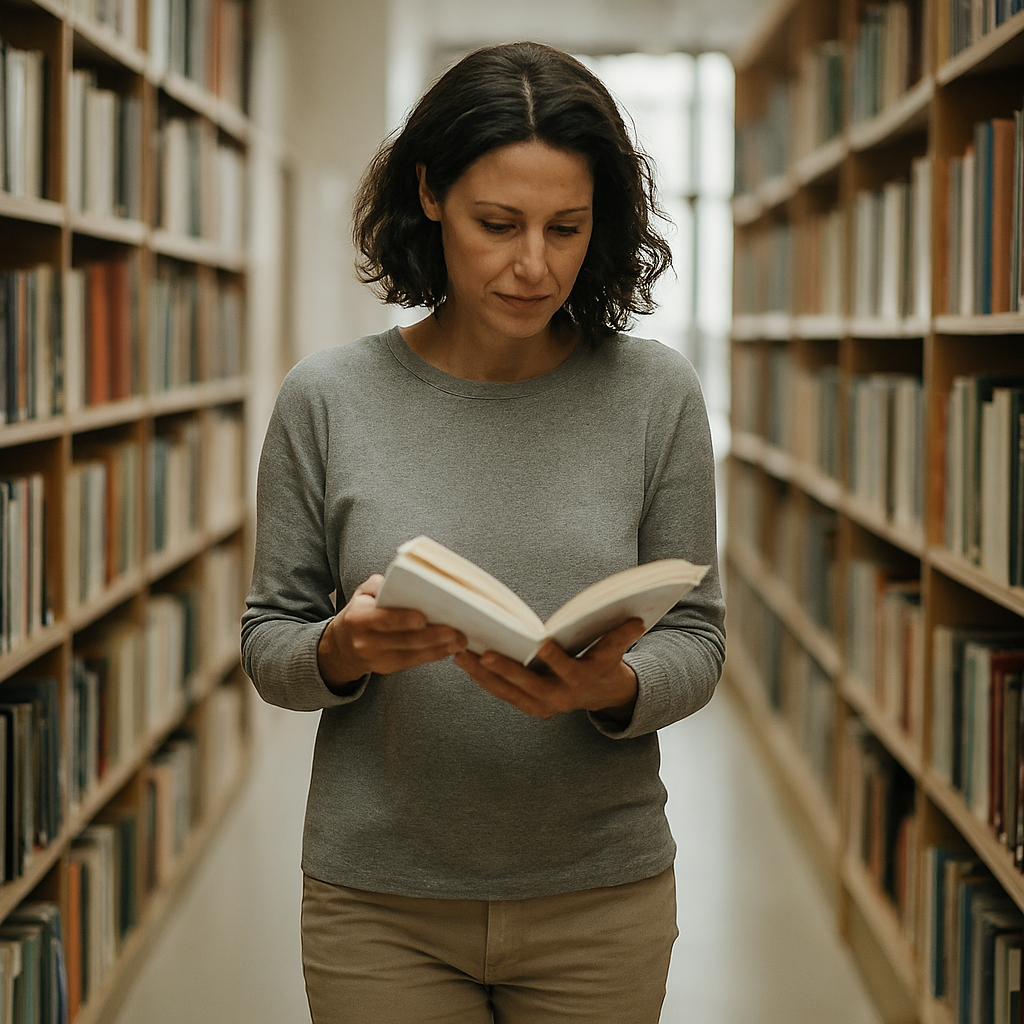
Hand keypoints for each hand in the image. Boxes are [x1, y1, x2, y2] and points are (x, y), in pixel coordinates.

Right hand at [317, 574, 466, 686]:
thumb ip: (380, 585)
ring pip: (412, 654)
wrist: (343, 645)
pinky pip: (414, 662)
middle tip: (454, 630)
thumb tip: (404, 582)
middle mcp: (365, 642)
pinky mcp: (387, 668)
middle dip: (431, 636)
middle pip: (403, 640)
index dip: (403, 620)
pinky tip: (450, 648)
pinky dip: (434, 655)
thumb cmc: (361, 611)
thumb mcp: (362, 593)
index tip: (424, 618)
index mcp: (358, 618)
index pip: (383, 620)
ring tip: (460, 639)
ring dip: (438, 648)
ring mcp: (376, 659)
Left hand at [454, 618, 645, 722]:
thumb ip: (622, 636)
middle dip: (507, 670)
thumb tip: (638, 619)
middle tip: (487, 653)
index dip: (556, 659)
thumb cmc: (604, 662)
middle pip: (530, 684)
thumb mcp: (615, 651)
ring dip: (485, 675)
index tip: (542, 644)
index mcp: (581, 680)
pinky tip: (465, 662)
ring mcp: (542, 705)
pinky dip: (483, 679)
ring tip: (463, 655)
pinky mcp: (529, 706)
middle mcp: (560, 697)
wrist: (603, 694)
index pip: (569, 668)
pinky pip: (502, 694)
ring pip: (509, 692)